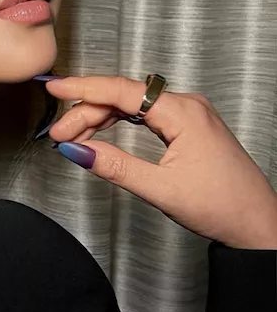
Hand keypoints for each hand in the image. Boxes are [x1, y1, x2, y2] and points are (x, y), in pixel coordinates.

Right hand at [44, 75, 276, 249]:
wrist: (257, 223)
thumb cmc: (223, 206)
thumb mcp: (161, 189)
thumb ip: (115, 166)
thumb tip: (78, 150)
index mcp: (183, 113)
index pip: (122, 91)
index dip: (83, 88)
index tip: (55, 88)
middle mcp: (186, 105)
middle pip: (123, 97)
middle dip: (86, 112)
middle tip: (58, 134)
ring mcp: (188, 114)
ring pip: (131, 105)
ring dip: (99, 118)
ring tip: (72, 137)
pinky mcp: (186, 125)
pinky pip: (144, 114)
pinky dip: (118, 122)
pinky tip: (100, 133)